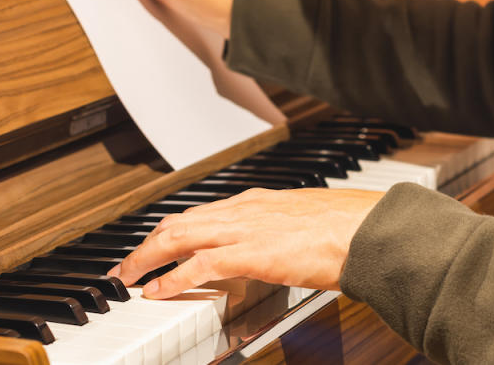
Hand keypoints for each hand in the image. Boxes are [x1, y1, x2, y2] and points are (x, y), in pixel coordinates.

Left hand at [108, 188, 384, 298]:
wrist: (368, 229)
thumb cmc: (349, 228)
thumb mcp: (307, 223)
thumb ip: (284, 233)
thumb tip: (279, 250)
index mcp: (258, 201)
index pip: (200, 213)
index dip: (172, 229)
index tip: (156, 243)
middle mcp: (244, 209)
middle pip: (179, 221)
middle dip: (146, 243)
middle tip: (126, 264)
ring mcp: (245, 228)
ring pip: (179, 237)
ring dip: (146, 258)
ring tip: (127, 276)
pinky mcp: (250, 252)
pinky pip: (197, 265)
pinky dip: (170, 278)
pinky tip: (156, 291)